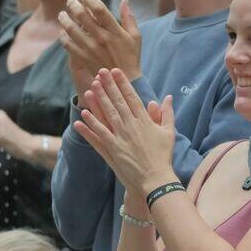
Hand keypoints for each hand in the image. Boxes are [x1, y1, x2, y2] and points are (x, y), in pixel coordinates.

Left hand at [56, 0, 143, 81]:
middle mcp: (101, 38)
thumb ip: (128, 17)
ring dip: (64, 19)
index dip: (90, 0)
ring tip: (62, 14)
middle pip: (82, 16)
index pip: (99, 10)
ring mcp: (91, 49)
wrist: (122, 79)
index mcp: (115, 31)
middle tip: (71, 1)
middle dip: (74, 5)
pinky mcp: (83, 58)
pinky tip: (63, 31)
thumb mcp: (135, 36)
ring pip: (71, 29)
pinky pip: (68, 45)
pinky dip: (63, 36)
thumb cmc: (131, 56)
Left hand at [73, 69, 175, 194]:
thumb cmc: (163, 157)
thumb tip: (167, 98)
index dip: (122, 83)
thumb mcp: (168, 133)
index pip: (131, 97)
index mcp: (144, 121)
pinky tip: (82, 115)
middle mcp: (131, 126)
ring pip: (107, 115)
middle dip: (109, 85)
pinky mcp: (113, 150)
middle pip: (117, 102)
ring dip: (98, 100)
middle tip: (100, 72)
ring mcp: (121, 137)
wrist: (156, 180)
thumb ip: (166, 114)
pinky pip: (99, 135)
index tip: (116, 71)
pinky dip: (90, 125)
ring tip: (91, 87)